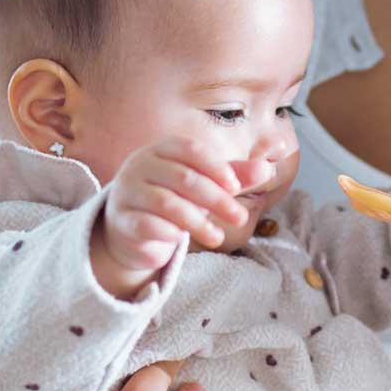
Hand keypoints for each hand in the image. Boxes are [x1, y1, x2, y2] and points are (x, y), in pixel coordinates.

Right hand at [97, 135, 260, 287]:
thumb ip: (233, 177)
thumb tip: (268, 168)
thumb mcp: (204, 185)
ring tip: (218, 237)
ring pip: (167, 204)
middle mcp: (141, 166)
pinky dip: (170, 234)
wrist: (132, 229)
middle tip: (240, 218)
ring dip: (198, 222)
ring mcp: (128, 192)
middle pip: (183, 178)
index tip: (236, 188)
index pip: (191, 150)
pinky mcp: (122, 220)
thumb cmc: (174, 198)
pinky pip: (148, 225)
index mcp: (162, 150)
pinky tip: (182, 241)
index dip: (217, 167)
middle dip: (216, 199)